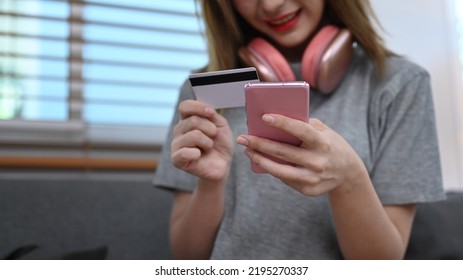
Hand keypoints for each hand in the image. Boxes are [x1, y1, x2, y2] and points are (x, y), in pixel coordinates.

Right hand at [171, 100, 232, 181]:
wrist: (222, 164)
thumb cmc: (220, 144)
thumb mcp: (221, 125)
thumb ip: (212, 115)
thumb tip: (206, 109)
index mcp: (187, 119)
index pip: (185, 106)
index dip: (198, 107)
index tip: (211, 113)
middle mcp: (179, 130)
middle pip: (193, 120)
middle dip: (210, 129)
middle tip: (213, 137)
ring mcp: (176, 144)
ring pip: (194, 136)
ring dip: (208, 143)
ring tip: (208, 148)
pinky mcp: (176, 159)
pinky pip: (185, 152)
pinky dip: (197, 154)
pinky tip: (199, 156)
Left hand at [236, 114, 365, 195]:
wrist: (347, 172)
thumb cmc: (329, 144)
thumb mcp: (324, 131)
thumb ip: (304, 124)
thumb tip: (275, 121)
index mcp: (323, 143)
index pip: (300, 131)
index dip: (282, 123)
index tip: (264, 117)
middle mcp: (318, 162)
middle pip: (283, 152)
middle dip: (260, 144)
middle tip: (243, 138)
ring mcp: (313, 178)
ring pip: (279, 170)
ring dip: (260, 160)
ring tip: (248, 151)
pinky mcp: (308, 190)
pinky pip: (285, 178)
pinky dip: (272, 169)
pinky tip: (262, 161)